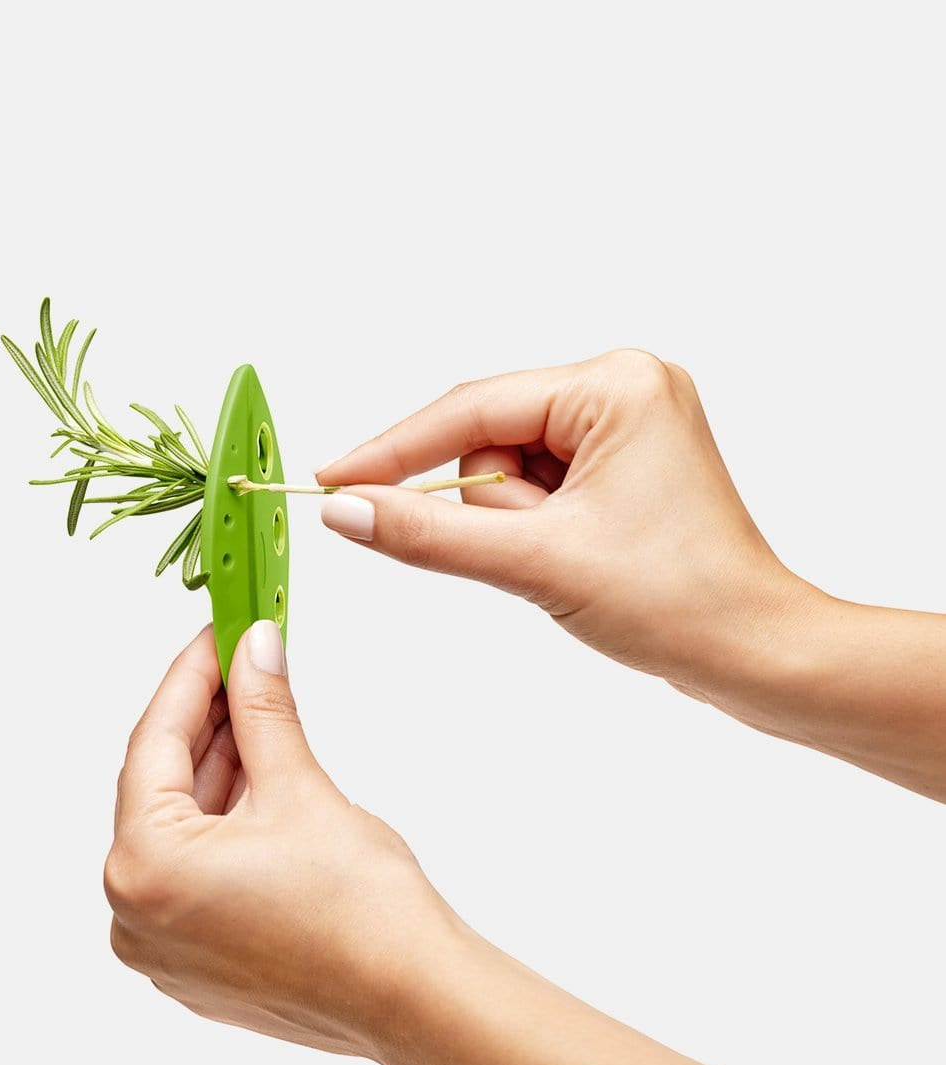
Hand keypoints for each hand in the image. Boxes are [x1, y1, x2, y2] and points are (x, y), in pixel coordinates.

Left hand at [105, 622, 457, 1055]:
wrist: (415, 998)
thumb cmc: (360, 909)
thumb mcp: (299, 787)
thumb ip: (263, 711)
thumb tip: (254, 648)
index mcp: (144, 867)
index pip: (155, 742)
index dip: (193, 675)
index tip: (219, 631)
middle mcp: (133, 914)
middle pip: (162, 787)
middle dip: (208, 720)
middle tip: (244, 661)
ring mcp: (162, 946)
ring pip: (180, 829)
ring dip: (218, 768)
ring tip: (258, 708)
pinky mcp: (196, 962)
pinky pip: (194, 871)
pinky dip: (223, 821)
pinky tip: (260, 775)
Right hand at [316, 350, 808, 700]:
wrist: (755, 655)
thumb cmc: (679, 602)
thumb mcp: (535, 563)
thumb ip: (427, 534)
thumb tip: (345, 511)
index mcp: (616, 385)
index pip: (471, 409)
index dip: (393, 450)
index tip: (332, 479)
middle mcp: (625, 390)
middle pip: (489, 441)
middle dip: (495, 509)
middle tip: (540, 555)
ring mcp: (627, 429)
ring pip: (508, 472)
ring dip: (516, 527)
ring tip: (570, 564)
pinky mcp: (623, 469)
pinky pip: (537, 491)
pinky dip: (532, 532)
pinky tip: (576, 562)